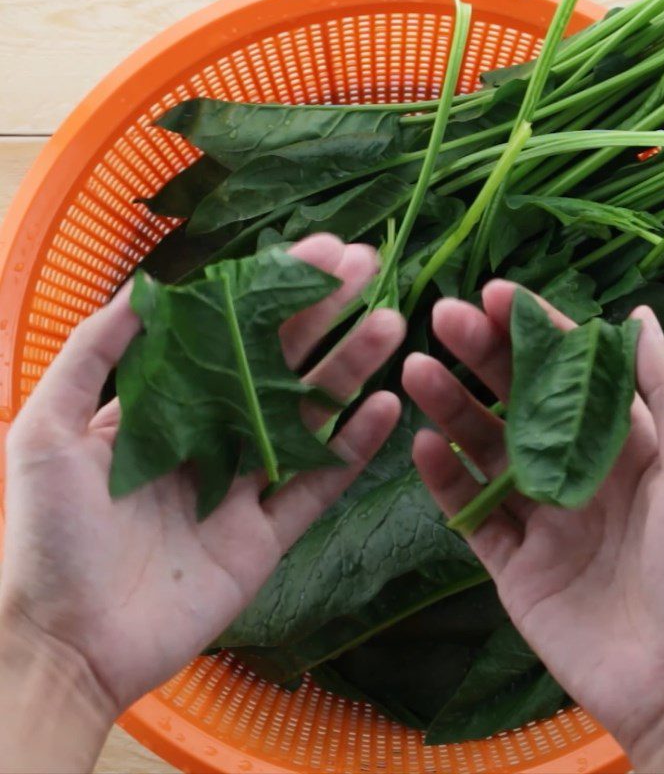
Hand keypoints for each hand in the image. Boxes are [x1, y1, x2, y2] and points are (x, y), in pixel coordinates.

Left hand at [0, 234, 403, 769]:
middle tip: (365, 267)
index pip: (230, 333)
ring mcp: (246, 485)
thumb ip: (95, 355)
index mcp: (169, 405)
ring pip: (309, 416)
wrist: (69, 641)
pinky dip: (355, 447)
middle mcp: (214, 435)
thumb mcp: (47, 429)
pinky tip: (386, 406)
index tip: (313, 249)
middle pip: (279, 364)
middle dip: (322, 313)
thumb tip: (147, 284)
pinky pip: (320, 483)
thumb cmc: (49, 534)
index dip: (271, 289)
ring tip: (388, 322)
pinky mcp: (270, 533)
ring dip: (349, 368)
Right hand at [402, 279, 663, 772]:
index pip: (569, 370)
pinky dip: (444, 479)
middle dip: (481, 356)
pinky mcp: (510, 563)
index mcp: (624, 443)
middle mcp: (576, 470)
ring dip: (451, 408)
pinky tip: (423, 444)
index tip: (492, 294)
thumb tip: (636, 314)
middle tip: (441, 318)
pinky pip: (469, 513)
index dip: (532, 329)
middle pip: (517, 401)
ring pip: (484, 450)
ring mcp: (539, 516)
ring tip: (417, 370)